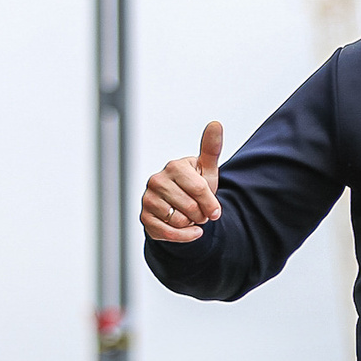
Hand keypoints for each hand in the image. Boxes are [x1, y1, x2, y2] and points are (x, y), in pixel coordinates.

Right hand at [140, 122, 223, 242]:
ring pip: (180, 221)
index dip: (211, 203)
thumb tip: (216, 123)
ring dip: (192, 224)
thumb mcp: (207, 169)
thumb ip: (211, 148)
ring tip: (190, 217)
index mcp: (174, 167)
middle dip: (202, 215)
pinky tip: (191, 231)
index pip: (200, 189)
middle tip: (201, 212)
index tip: (215, 209)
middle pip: (191, 207)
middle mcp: (157, 180)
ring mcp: (148, 198)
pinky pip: (169, 233)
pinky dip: (185, 236)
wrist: (183, 209)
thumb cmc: (196, 187)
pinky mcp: (145, 217)